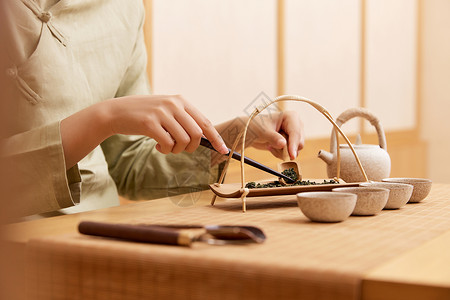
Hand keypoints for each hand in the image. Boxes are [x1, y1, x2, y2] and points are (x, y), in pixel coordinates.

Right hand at [105, 95, 227, 154]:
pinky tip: (157, 146)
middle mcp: (174, 104)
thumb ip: (184, 120)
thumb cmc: (144, 115)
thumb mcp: (166, 111)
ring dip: (176, 150)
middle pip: (197, 134)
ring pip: (183, 141)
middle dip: (192, 147)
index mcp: (181, 100)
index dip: (216, 139)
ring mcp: (162, 112)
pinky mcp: (150, 122)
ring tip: (166, 147)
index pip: (205, 122)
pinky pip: (168, 144)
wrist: (116, 112)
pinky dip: (166, 150)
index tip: (224, 151)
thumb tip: (207, 138)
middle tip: (180, 149)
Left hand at [248, 111, 303, 159]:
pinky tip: (271, 147)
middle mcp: (296, 125)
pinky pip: (290, 154)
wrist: (250, 132)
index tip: (291, 155)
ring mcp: (294, 135)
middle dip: (286, 149)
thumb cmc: (256, 127)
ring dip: (281, 152)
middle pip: (299, 143)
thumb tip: (283, 144)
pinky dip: (280, 153)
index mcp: (291, 117)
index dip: (294, 145)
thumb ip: (273, 138)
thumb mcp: (263, 132)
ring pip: (295, 150)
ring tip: (269, 145)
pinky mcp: (290, 143)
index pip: (296, 133)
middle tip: (271, 147)